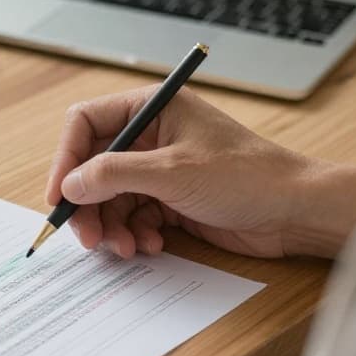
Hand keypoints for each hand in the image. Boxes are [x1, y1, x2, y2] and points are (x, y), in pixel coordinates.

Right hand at [46, 86, 355, 258]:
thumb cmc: (246, 176)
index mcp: (152, 108)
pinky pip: (132, 216)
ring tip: (125, 248)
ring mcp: (160, 169)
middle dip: (88, 204)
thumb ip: (114, 175)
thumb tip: (70, 185)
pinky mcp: (171, 199)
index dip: (66, 159)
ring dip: (111, 226)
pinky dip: (133, 234)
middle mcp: (152, 135)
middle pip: (93, 167)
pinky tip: (150, 246)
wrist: (296, 212)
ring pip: (110, 197)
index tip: (59, 196)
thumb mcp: (172, 172)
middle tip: (87, 237)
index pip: (86, 124)